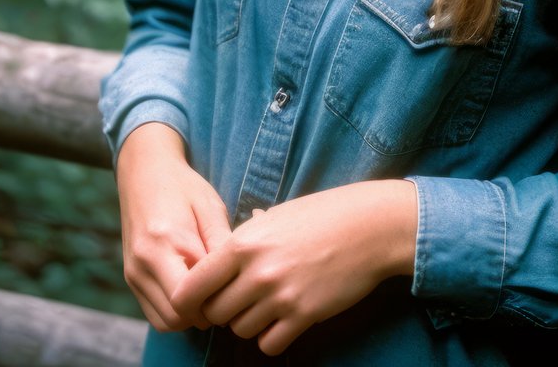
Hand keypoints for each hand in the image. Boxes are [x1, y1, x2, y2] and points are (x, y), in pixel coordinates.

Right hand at [116, 121, 231, 330]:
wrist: (145, 172)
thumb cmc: (183, 186)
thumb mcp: (210, 206)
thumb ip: (221, 243)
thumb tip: (236, 278)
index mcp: (163, 242)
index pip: (186, 299)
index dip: (212, 300)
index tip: (231, 284)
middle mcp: (142, 264)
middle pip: (175, 318)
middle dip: (203, 312)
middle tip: (224, 289)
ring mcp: (133, 274)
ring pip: (164, 322)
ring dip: (189, 316)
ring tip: (209, 288)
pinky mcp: (132, 279)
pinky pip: (155, 313)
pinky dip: (175, 311)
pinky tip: (193, 288)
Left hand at [170, 179, 418, 356]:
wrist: (368, 226)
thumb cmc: (322, 214)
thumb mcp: (276, 216)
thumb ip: (245, 239)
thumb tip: (221, 254)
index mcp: (243, 243)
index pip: (192, 286)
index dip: (189, 299)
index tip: (197, 302)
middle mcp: (257, 271)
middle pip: (215, 313)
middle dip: (223, 310)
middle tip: (240, 299)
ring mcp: (280, 296)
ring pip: (240, 330)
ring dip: (249, 322)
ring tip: (267, 304)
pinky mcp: (303, 315)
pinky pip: (269, 343)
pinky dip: (272, 336)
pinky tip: (283, 319)